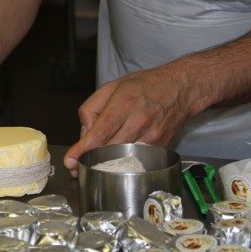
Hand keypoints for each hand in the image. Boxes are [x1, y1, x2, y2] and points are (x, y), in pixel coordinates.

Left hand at [64, 64, 194, 175]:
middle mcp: (139, 120)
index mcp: (124, 103)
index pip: (100, 131)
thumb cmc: (143, 86)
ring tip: (94, 164)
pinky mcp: (160, 146)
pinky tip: (116, 159)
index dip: (83, 149)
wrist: (180, 88)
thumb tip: (84, 133)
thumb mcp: (111, 87)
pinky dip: (123, 162)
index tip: (70, 160)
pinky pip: (136, 159)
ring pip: (122, 158)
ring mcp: (152, 136)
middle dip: (90, 159)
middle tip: (76, 165)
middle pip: (109, 149)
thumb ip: (91, 109)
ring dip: (105, 163)